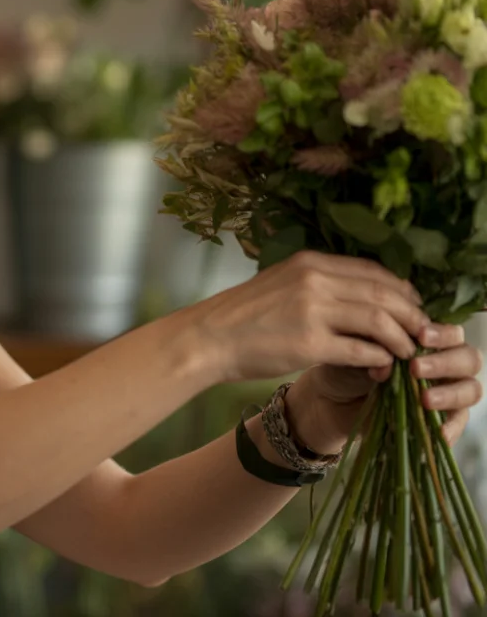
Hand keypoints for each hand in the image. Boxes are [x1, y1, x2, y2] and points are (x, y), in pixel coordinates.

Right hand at [187, 250, 429, 383]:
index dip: (403, 291)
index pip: (374, 271)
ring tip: (408, 354)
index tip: (414, 308)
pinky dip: (380, 359)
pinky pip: (362, 350)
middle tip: (423, 334)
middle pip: (385, 294)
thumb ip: (319, 286)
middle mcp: (315, 280)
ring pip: (380, 321)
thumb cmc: (242, 316)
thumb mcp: (281, 284)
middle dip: (412, 316)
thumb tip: (362, 300)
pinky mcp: (310, 343)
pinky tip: (382, 367)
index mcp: (310, 262)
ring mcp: (313, 311)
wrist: (207, 338)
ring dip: (402, 340)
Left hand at [289, 326, 483, 452]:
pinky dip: (450, 427)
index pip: (451, 331)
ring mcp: (446, 391)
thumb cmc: (346, 366)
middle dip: (446, 361)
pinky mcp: (442, 419)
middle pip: (468, 357)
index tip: (420, 335)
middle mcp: (443, 362)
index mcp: (427, 340)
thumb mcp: (356, 353)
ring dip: (451, 393)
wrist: (331, 399)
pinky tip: (437, 432)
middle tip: (416, 367)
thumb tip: (387, 363)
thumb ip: (375, 351)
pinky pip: (459, 422)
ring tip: (424, 398)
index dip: (442, 332)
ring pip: (471, 388)